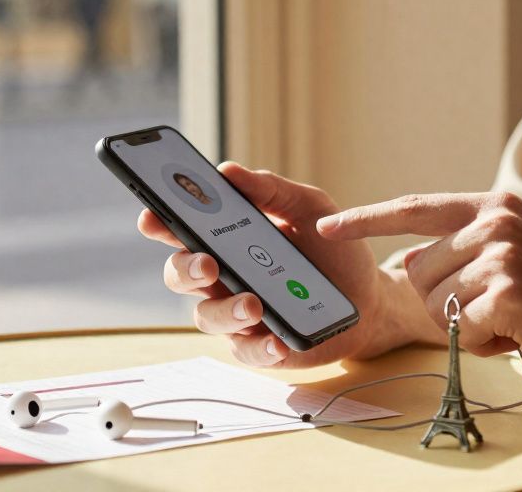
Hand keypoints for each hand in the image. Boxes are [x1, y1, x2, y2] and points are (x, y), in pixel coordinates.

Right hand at [138, 162, 396, 368]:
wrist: (369, 294)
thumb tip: (229, 171)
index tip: (152, 216)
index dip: (160, 223)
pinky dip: (260, 347)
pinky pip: (246, 351)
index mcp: (225, 238)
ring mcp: (237, 313)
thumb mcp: (308, 207)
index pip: (181, 230)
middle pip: (180, 275)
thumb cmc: (330, 248)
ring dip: (225, 310)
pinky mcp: (261, 345)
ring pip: (206, 316)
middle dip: (186, 269)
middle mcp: (222, 276)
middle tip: (208, 264)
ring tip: (254, 304)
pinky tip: (277, 339)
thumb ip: (270, 189)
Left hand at [317, 191, 521, 389]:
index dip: (366, 219)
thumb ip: (468, 249)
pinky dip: (486, 344)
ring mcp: (501, 253)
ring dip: (468, 327)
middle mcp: (496, 220)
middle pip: (420, 272)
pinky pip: (460, 329)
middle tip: (504, 312)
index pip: (415, 209)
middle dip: (448, 305)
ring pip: (436, 303)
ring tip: (518, 322)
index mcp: (497, 205)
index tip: (326, 228)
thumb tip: (407, 265)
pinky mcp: (507, 291)